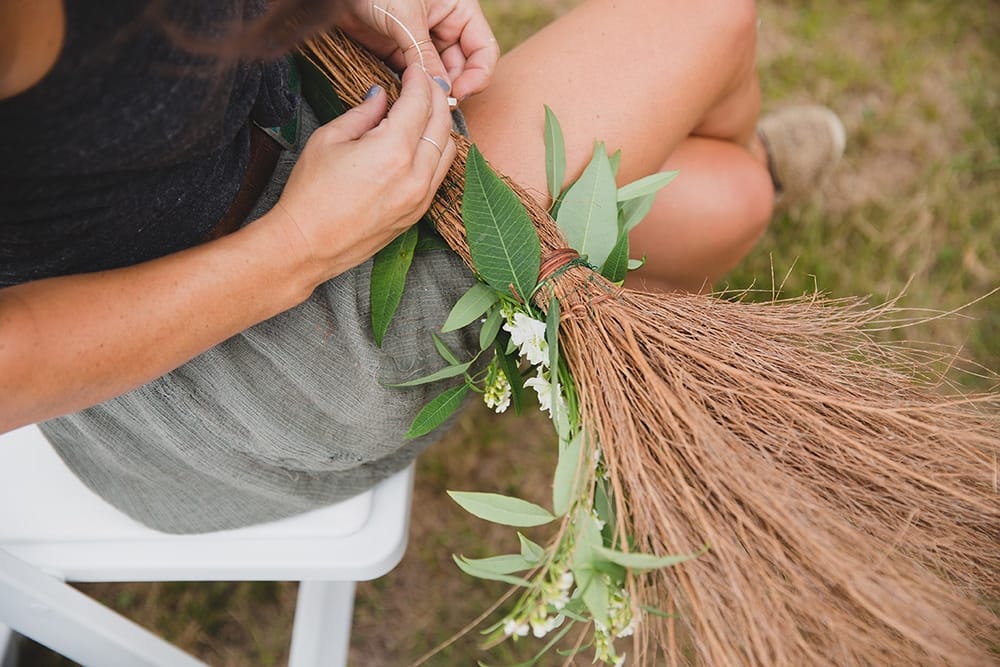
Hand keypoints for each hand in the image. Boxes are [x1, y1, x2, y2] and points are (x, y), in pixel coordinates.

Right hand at [267, 64, 456, 285]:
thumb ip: (363, 114)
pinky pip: (439, 174)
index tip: (414, 69)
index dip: (419, 80)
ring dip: (441, 125)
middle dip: (436, 96)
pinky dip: (437, 152)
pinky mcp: (418, 213)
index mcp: (393, 151)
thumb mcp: (329, 140)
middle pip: (442, 123)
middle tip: (425, 82)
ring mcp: (420, 197)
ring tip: (424, 111)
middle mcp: (415, 174)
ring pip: (448, 149)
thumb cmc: (311, 193)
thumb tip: (382, 97)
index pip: (419, 102)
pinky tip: (422, 142)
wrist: (308, 245)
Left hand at [333, 0, 498, 100]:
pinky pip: (413, 78)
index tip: (459, 93)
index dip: (477, 75)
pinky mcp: (400, 53)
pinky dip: (411, 91)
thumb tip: (442, 89)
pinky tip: (404, 97)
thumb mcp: (406, 18)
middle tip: (436, 104)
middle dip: (452, 87)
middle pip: (462, 68)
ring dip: (431, 91)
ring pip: (438, 77)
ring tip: (418, 101)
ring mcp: (423, 42)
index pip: (483, 50)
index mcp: (459, 11)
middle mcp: (445, 28)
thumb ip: (425, 54)